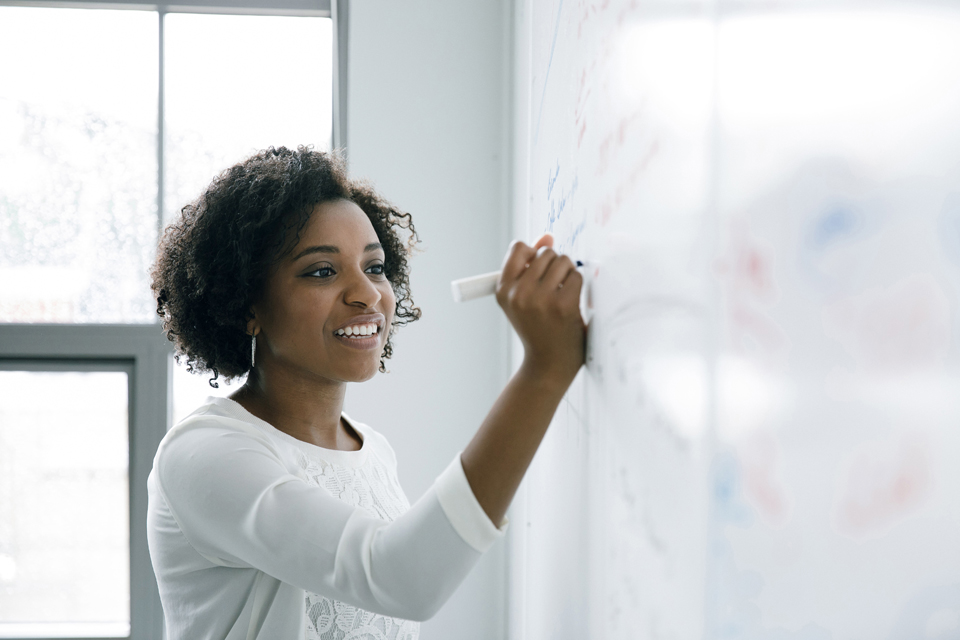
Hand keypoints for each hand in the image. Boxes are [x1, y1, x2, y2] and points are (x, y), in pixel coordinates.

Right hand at [495, 234, 585, 387]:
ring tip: (563, 294)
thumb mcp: (523, 298)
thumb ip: (530, 265)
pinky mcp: (562, 306)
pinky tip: (572, 303)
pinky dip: (578, 286)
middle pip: (546, 252)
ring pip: (563, 261)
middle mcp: (518, 293)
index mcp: (503, 290)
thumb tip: (547, 237)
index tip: (540, 269)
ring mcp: (540, 299)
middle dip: (555, 265)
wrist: (547, 365)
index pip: (519, 248)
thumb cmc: (537, 328)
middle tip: (554, 288)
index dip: (534, 254)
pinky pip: (576, 277)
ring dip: (568, 274)